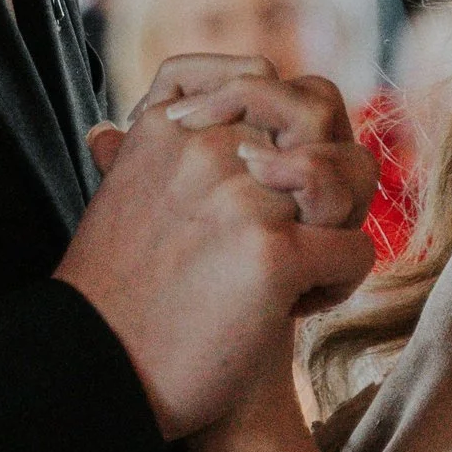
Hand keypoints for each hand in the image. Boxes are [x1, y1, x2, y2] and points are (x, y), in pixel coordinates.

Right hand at [63, 58, 374, 440]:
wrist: (97, 375)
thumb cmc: (117, 300)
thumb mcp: (114, 204)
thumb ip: (134, 157)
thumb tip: (110, 132)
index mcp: (166, 127)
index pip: (262, 75)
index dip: (285, 122)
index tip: (268, 176)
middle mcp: (205, 148)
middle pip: (319, 114)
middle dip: (327, 165)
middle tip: (305, 220)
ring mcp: (242, 198)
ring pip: (349, 176)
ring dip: (341, 221)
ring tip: (305, 265)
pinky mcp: (272, 254)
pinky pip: (354, 248)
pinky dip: (340, 283)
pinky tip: (297, 309)